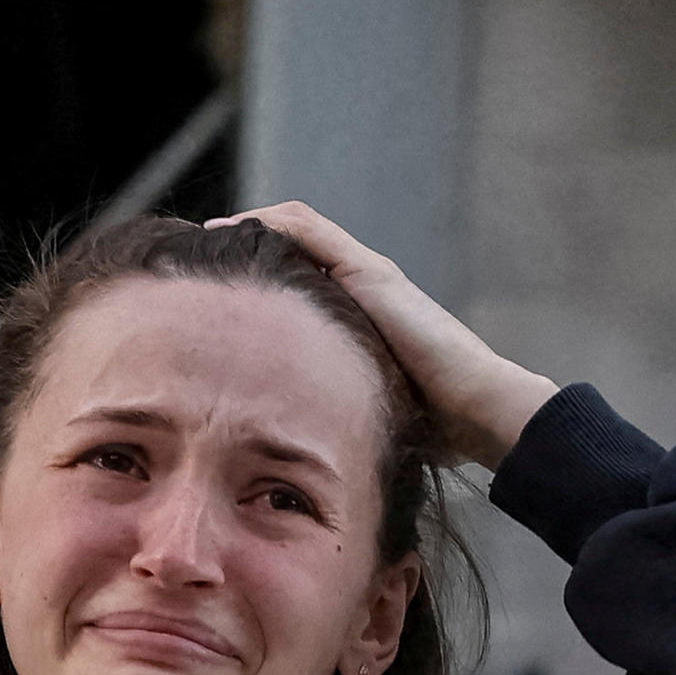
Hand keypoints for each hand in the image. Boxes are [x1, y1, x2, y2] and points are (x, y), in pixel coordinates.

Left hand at [230, 201, 552, 472]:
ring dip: (250, 226)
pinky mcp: (369, 272)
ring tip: (205, 236)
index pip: (301, 283)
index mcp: (361, 318)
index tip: (213, 294)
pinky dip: (268, 223)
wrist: (478, 409)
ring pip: (297, 229)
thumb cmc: (434, 427)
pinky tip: (234, 228)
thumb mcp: (364, 410)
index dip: (257, 281)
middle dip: (246, 249)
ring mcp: (369, 275)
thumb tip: (294, 452)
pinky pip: (307, 230)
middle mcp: (365, 288)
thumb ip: (335, 411)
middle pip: (294, 249)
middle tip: (197, 260)